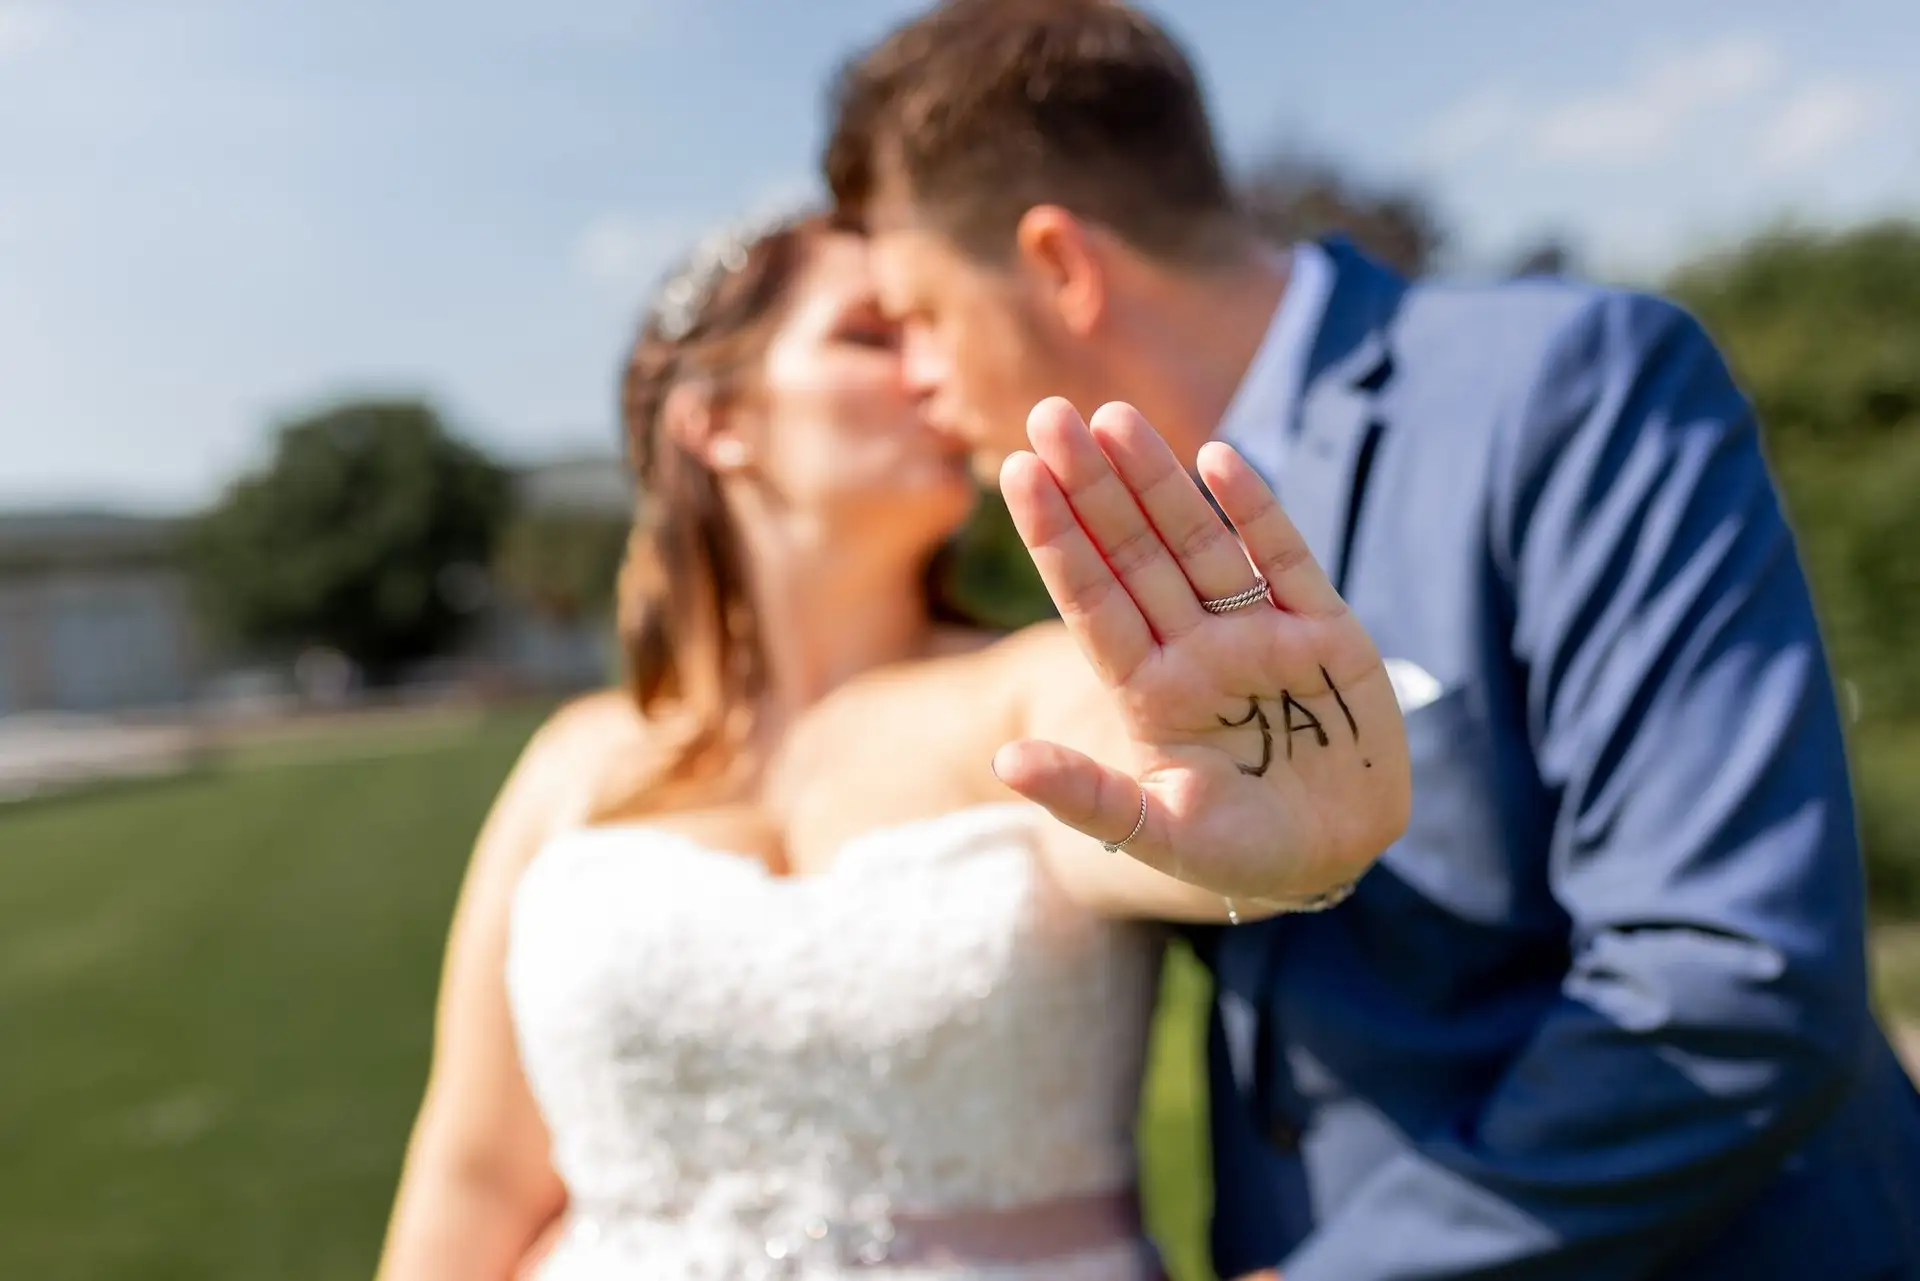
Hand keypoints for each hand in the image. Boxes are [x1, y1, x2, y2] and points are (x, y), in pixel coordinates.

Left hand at [993, 398, 1409, 904]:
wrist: (1339, 862)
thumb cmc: (1239, 855)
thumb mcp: (1160, 837)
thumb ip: (1089, 799)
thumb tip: (1005, 761)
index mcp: (1148, 692)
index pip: (1091, 601)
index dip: (1058, 537)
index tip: (1017, 472)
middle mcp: (1194, 650)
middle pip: (1135, 554)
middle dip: (1093, 486)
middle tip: (1049, 413)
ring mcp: (1258, 635)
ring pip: (1199, 544)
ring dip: (1159, 482)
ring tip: (1114, 418)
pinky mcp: (1325, 634)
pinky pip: (1284, 560)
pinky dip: (1254, 512)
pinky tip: (1218, 459)